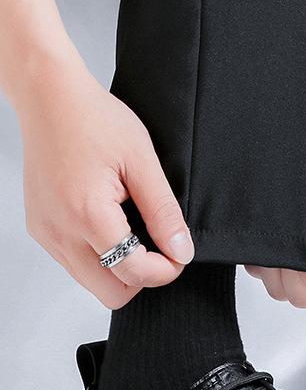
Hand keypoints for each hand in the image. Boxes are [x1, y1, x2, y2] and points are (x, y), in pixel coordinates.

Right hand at [20, 63, 193, 307]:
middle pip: (111, 293)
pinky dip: (101, 257)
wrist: (49, 97)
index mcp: (87, 214)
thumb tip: (181, 250)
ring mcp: (46, 232)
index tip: (180, 252)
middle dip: (143, 276)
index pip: (133, 272)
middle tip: (161, 247)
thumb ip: (164, 212)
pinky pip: (75, 263)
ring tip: (138, 232)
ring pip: (92, 282)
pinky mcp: (41, 228)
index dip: (166, 270)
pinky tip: (115, 226)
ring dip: (121, 268)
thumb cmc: (94, 119)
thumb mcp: (143, 162)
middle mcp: (59, 231)